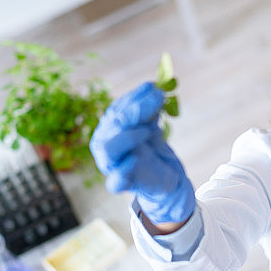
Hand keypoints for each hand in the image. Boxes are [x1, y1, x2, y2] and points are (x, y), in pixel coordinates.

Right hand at [90, 82, 194, 224]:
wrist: (166, 175)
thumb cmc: (154, 148)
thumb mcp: (153, 124)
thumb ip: (149, 109)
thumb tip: (154, 87)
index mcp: (108, 129)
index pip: (116, 110)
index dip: (134, 98)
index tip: (154, 88)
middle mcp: (104, 146)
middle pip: (113, 125)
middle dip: (136, 110)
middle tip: (158, 99)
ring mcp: (110, 166)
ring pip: (109, 149)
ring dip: (129, 135)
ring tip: (149, 130)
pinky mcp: (122, 183)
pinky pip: (115, 181)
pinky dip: (123, 169)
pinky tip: (136, 158)